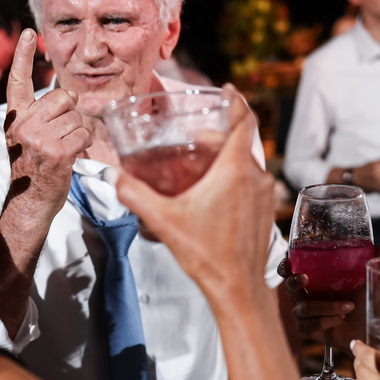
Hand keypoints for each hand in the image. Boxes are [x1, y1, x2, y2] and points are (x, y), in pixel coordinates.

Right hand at [3, 29, 92, 220]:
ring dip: (78, 132)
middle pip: (62, 97)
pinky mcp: (57, 153)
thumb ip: (38, 115)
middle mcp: (23, 125)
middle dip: (70, 112)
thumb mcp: (25, 137)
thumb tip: (69, 94)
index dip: (24, 56)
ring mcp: (39, 139)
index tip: (31, 33)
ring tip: (65, 147)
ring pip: (76, 117)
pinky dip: (84, 143)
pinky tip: (73, 154)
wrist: (29, 201)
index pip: (18, 81)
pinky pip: (83, 134)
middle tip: (62, 132)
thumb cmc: (32, 169)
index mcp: (15, 118)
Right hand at [114, 85, 275, 301]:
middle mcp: (255, 178)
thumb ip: (135, 195)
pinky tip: (214, 194)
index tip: (229, 90)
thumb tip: (115, 177)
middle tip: (195, 137)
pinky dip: (235, 178)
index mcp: (234, 170)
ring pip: (247, 163)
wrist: (238, 289)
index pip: (243, 121)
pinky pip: (251, 183)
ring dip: (226, 158)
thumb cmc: (207, 255)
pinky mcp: (264, 212)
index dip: (236, 101)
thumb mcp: (163, 221)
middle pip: (240, 142)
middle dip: (218, 135)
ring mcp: (263, 195)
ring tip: (201, 166)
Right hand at [277, 240, 379, 348]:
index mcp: (313, 281)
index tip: (289, 262)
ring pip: (305, 308)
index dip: (284, 267)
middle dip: (295, 282)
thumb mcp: (369, 283)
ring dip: (327, 306)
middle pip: (289, 287)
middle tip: (306, 279)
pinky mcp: (307, 329)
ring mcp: (303, 314)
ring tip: (348, 306)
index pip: (289, 272)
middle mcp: (304, 296)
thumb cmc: (364, 306)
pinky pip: (311, 323)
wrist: (367, 331)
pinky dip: (328, 320)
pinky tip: (339, 319)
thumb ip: (374, 264)